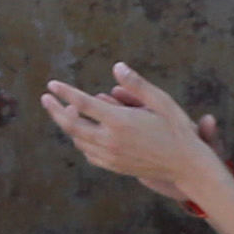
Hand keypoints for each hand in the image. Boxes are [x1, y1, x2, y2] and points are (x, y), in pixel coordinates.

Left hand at [37, 63, 231, 204]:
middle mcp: (111, 140)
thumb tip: (117, 66)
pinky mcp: (114, 167)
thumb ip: (137, 84)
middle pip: (71, 124)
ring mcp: (111, 156)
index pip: (82, 103)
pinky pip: (89, 154)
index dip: (64, 92)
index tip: (52, 84)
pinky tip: (82, 135)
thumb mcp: (162, 101)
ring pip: (78, 140)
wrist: (187, 166)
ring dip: (67, 126)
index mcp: (119, 121)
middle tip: (46, 99)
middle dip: (55, 110)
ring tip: (63, 113)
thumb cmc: (178, 130)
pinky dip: (81, 142)